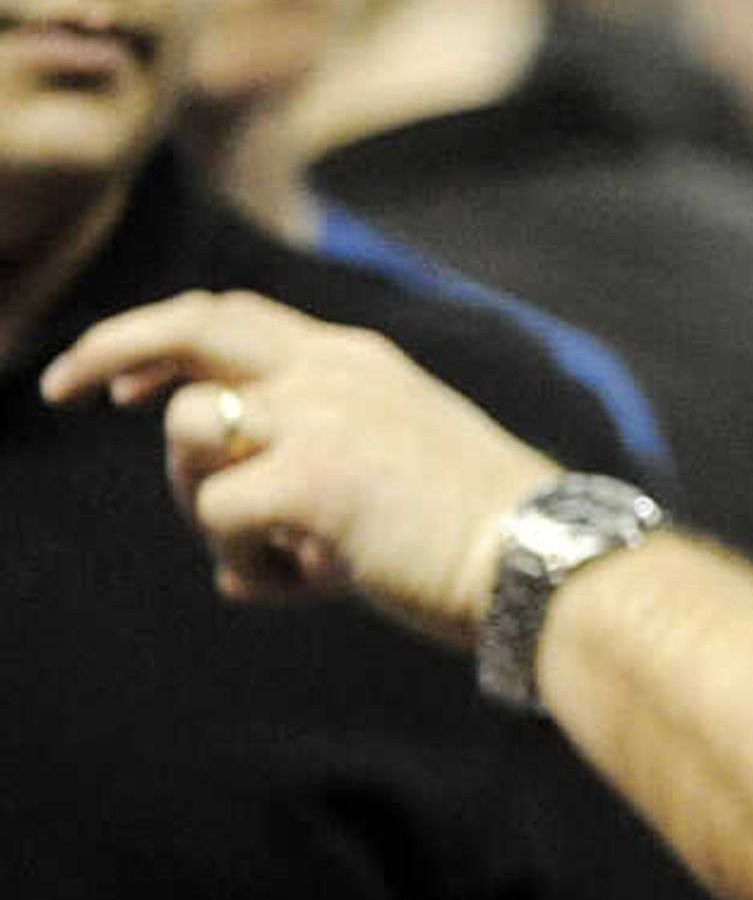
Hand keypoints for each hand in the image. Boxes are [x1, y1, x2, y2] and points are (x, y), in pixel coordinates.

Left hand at [39, 287, 558, 645]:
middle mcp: (332, 369)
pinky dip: (245, 563)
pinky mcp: (309, 476)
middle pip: (189, 325)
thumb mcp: (389, 479)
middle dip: (109, 349)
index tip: (117, 383)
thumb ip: (307, 494)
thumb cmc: (475, 537)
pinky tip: (308, 582)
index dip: (161, 341)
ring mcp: (319, 415)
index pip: (233, 318)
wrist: (543, 559)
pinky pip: (216, 518)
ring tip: (281, 555)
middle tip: (62, 390)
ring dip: (205, 503)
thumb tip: (231, 571)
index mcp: (357, 361)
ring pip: (187, 434)